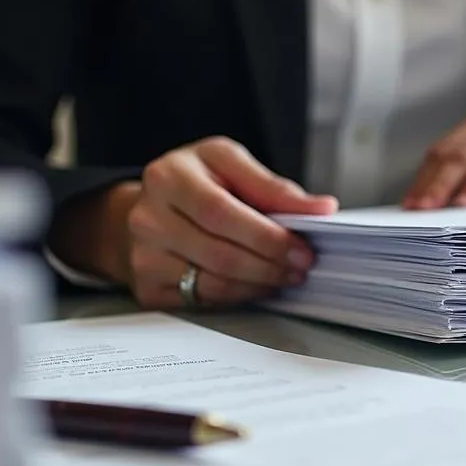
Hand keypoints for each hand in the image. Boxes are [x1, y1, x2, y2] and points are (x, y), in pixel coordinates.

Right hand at [50, 137, 337, 307]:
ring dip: (259, 284)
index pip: (221, 213)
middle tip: (301, 267)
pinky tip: (258, 285)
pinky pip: (203, 300)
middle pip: (219, 253)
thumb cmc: (197, 182)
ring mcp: (143, 256)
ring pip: (213, 283)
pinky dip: (240, 296)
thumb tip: (322, 208)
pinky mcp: (147, 287)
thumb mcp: (230, 165)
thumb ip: (274, 187)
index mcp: (168, 176)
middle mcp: (147, 217)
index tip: (302, 247)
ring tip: (285, 276)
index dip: (266, 236)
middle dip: (270, 265)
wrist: (150, 208)